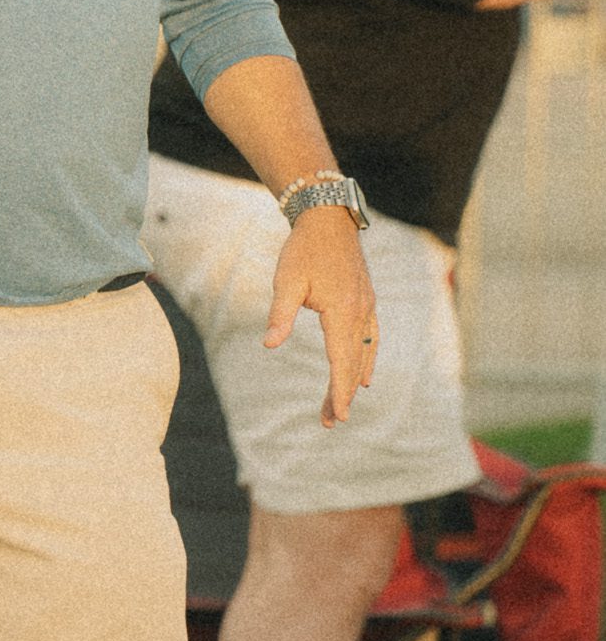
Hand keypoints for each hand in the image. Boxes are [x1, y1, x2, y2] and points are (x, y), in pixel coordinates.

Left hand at [263, 206, 377, 427]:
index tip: (338, 417)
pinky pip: (371, 338)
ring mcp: (367, 306)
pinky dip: (367, 359)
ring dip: (354, 380)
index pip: (341, 362)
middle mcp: (361, 312)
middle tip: (330, 422)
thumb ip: (279, 315)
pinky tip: (365, 374)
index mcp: (343, 312)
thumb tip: (269, 345)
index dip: (339, 392)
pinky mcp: (366, 300)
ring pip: (364, 353)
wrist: (328, 219)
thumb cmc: (303, 250)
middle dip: (342, 394)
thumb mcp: (286, 282)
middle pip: (353, 363)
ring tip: (342, 405)